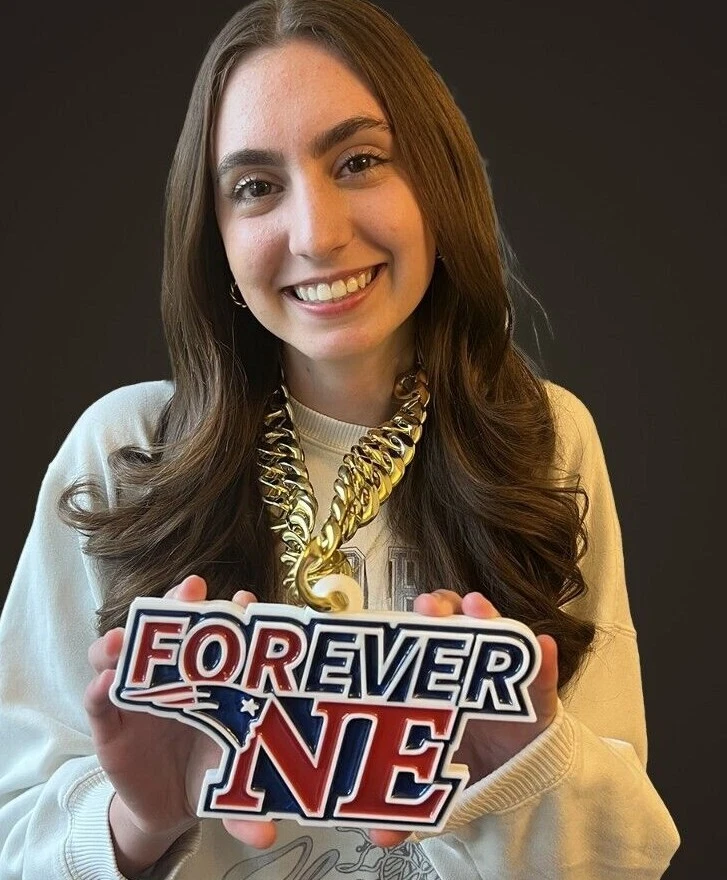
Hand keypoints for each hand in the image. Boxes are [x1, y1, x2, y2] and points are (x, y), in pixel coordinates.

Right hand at [84, 576, 274, 875]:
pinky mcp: (111, 722)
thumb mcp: (232, 787)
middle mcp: (175, 677)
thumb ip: (247, 810)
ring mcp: (139, 696)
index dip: (232, 614)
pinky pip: (100, 700)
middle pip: (170, 630)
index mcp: (212, 680)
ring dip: (125, 640)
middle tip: (188, 590)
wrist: (170, 804)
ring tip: (127, 637)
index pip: (221, 637)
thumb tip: (266, 837)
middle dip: (178, 605)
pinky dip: (101, 688)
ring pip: (126, 655)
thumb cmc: (211, 773)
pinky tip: (107, 682)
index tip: (244, 601)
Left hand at [368, 590, 557, 848]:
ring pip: (495, 638)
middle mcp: (466, 671)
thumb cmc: (467, 767)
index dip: (406, 626)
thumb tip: (382, 837)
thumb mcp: (434, 787)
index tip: (392, 616)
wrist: (518, 781)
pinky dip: (543, 659)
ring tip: (477, 608)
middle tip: (428, 608)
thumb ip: (409, 809)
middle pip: (452, 627)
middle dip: (439, 609)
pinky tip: (542, 647)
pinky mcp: (538, 698)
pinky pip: (542, 674)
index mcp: (433, 684)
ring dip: (487, 617)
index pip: (418, 644)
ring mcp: (503, 679)